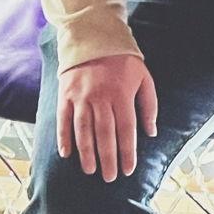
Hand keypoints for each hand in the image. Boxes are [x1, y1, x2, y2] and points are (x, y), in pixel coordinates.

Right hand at [57, 54, 158, 181]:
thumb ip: (149, 105)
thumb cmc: (123, 61)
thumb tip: (150, 132)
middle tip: (110, 177)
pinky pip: (63, 119)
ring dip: (87, 153)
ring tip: (90, 170)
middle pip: (105, 134)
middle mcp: (100, 98)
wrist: (94, 36)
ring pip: (83, 130)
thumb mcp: (144, 77)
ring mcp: (80, 97)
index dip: (127, 152)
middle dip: (108, 159)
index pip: (126, 130)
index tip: (128, 170)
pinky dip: (64, 137)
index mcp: (121, 95)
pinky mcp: (65, 94)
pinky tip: (66, 153)